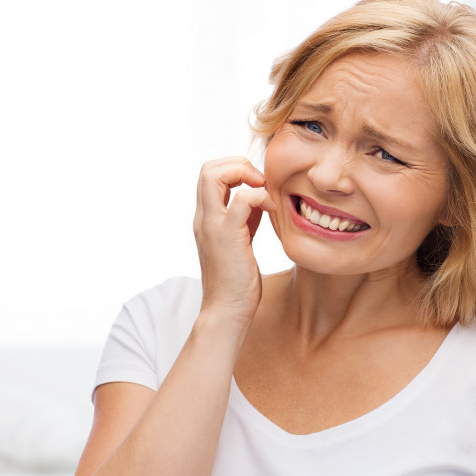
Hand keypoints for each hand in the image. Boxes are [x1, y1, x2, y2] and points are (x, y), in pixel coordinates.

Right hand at [193, 157, 275, 325]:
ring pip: (214, 174)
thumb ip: (247, 218)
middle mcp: (203, 218)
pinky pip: (243, 198)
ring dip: (244, 173)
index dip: (234, 170)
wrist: (228, 310)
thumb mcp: (242, 241)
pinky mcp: (227, 235)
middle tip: (259, 183)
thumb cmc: (237, 281)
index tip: (256, 185)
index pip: (209, 174)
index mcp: (206, 218)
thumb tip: (260, 197)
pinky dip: (261, 196)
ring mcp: (212, 225)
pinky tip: (271, 210)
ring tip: (263, 192)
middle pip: (208, 168)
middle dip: (237, 165)